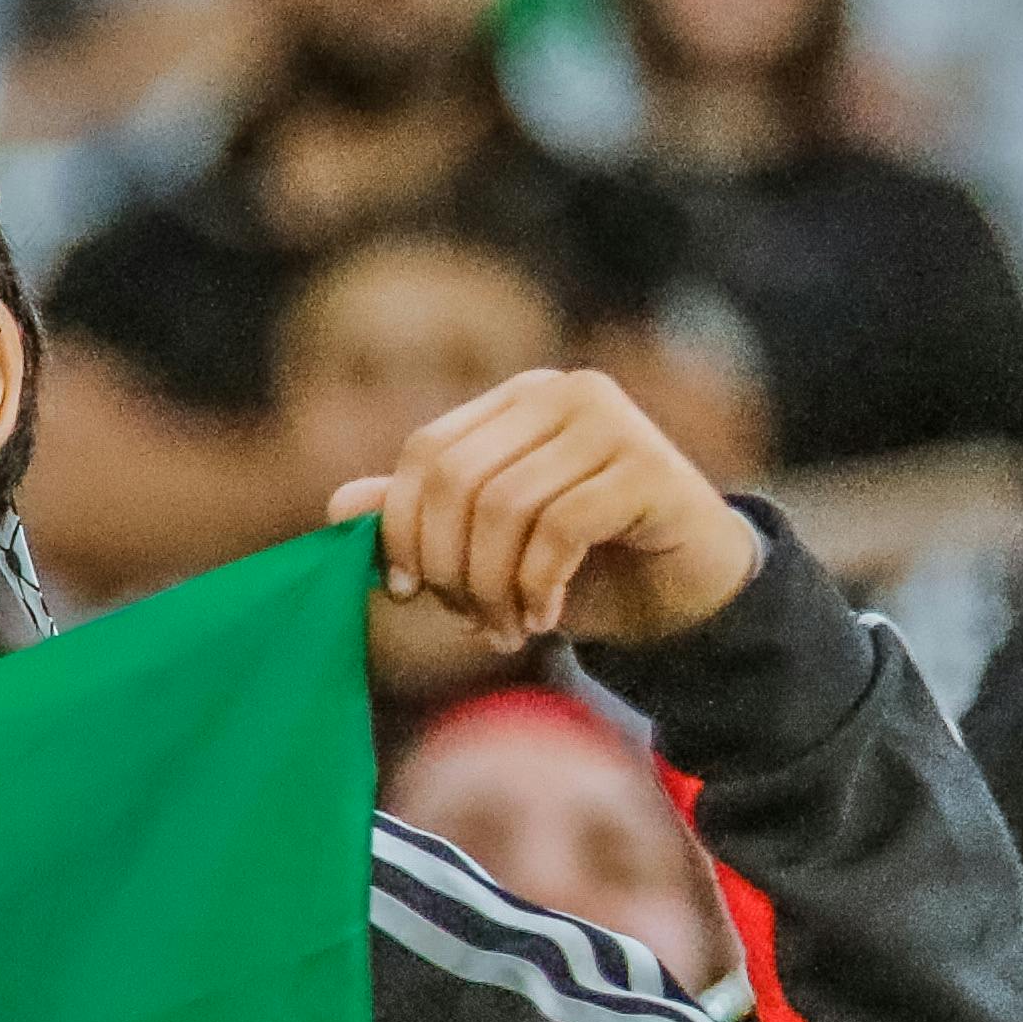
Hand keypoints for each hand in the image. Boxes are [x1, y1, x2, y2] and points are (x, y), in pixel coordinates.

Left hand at [334, 365, 763, 655]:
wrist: (686, 595)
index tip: (406, 591)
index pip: (427, 452)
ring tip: (508, 628)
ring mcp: (612, 422)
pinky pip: (560, 528)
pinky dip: (538, 586)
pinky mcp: (649, 465)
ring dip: (494, 587)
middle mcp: (563, 393)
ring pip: (505, 507)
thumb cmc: (583, 569)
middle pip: (458, 480)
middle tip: (468, 619)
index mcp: (517, 402)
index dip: (402, 528)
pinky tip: (545, 617)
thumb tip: (336, 506)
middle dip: (449, 565)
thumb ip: (420, 522)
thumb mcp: (489, 550)